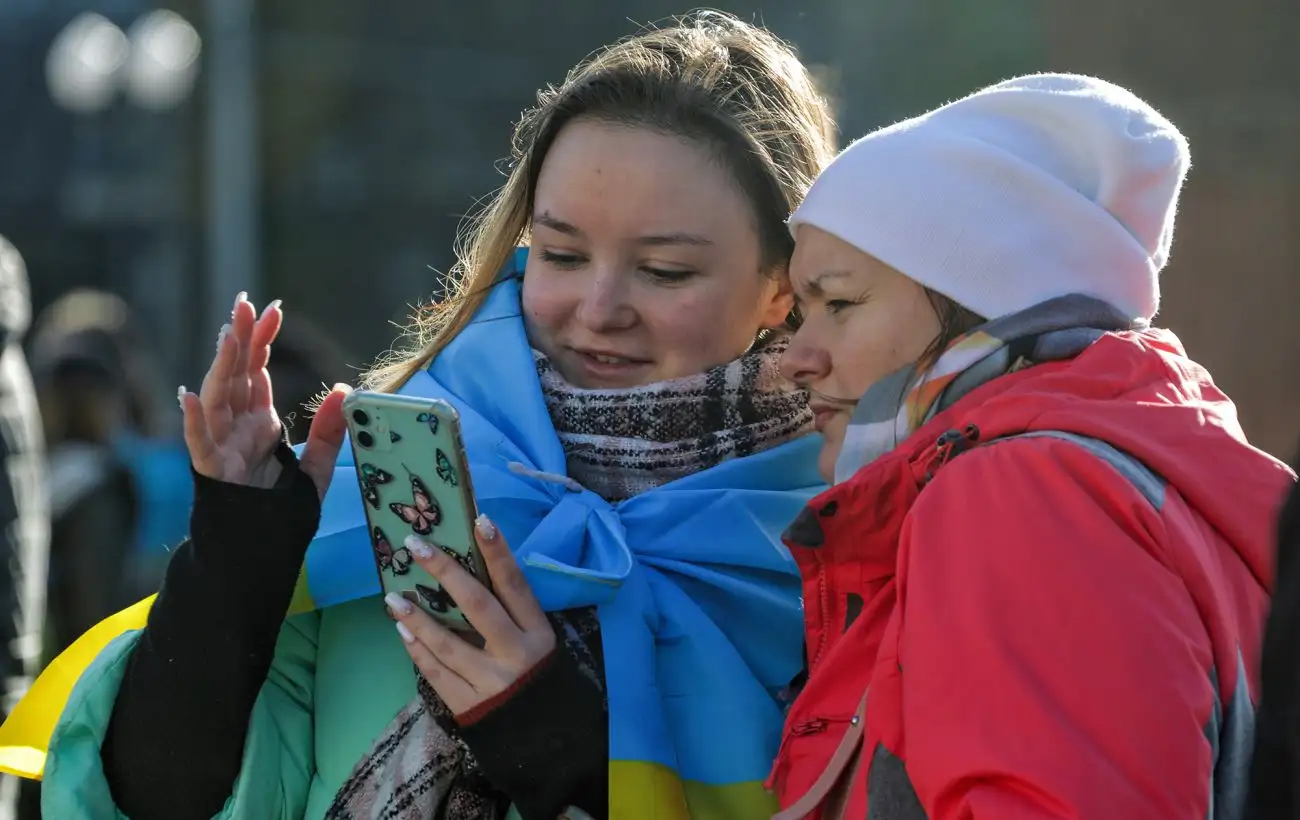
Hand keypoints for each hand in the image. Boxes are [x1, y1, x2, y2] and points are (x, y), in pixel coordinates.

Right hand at [181, 292, 348, 498]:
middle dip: (239, 339)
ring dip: (220, 367)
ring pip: (216, 400)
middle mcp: (237, 429)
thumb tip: (343, 390)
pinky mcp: (213, 473)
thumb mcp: (316, 468)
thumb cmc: (281, 510)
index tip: (272, 309)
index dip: (262, 340)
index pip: (257, 372)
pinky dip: (191, 421)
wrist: (260, 553)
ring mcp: (222, 448)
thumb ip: (328, 432)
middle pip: (235, 375)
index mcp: (259, 423)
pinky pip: (199, 444)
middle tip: (243, 303)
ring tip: (227, 335)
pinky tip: (188, 396)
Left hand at [386, 516, 555, 715]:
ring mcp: (491, 681)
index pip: (515, 584)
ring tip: (392, 597)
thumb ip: (511, 613)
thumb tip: (468, 570)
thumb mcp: (537, 640)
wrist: (542, 735)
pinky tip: (402, 630)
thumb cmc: (535, 674)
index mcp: (537, 632)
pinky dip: (418, 650)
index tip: (479, 520)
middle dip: (445, 571)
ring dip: (417, 616)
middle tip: (415, 545)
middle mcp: (515, 653)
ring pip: (448, 642)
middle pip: (477, 605)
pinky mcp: (469, 705)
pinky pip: (437, 672)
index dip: (498, 552)